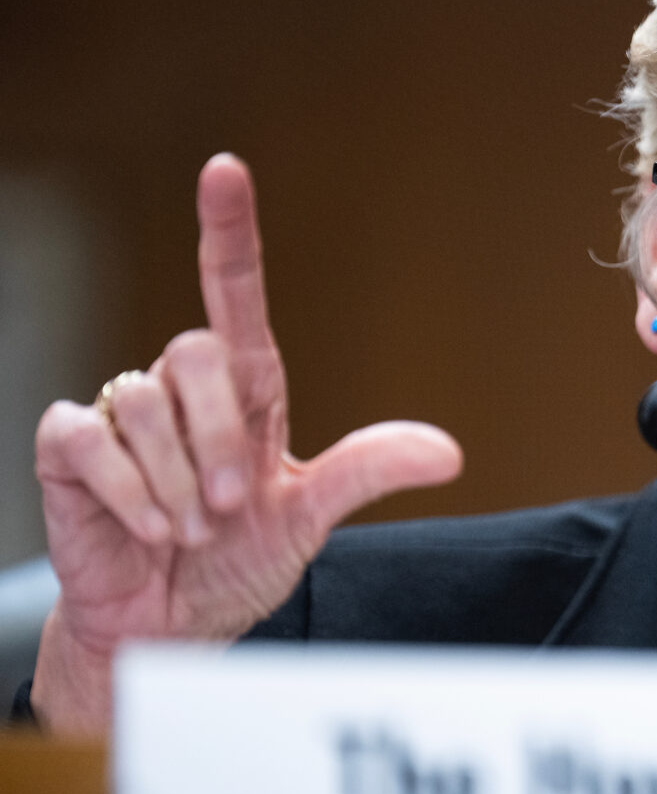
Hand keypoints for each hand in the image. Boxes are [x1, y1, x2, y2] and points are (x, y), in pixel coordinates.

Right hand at [31, 155, 462, 733]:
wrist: (174, 625)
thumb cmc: (238, 562)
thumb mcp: (310, 518)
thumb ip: (367, 474)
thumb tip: (448, 452)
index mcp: (245, 391)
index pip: (235, 293)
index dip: (229, 231)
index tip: (226, 168)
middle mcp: (184, 391)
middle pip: (197, 352)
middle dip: (222, 437)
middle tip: (232, 504)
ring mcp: (123, 415)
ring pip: (146, 400)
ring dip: (179, 480)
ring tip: (192, 526)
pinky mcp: (71, 449)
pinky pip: (89, 439)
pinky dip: (129, 492)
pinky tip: (151, 529)